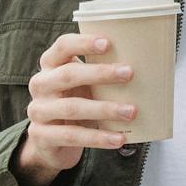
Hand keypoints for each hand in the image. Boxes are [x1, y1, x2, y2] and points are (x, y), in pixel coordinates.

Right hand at [11, 33, 137, 185]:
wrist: (51, 142)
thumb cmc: (76, 103)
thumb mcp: (84, 85)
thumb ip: (102, 75)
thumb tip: (148, 67)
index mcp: (51, 65)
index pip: (63, 46)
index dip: (83, 43)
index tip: (108, 43)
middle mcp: (40, 84)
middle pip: (68, 75)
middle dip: (100, 73)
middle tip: (129, 73)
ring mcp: (38, 111)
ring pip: (72, 107)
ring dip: (105, 109)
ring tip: (131, 111)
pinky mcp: (41, 136)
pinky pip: (72, 136)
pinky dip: (98, 137)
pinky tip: (119, 139)